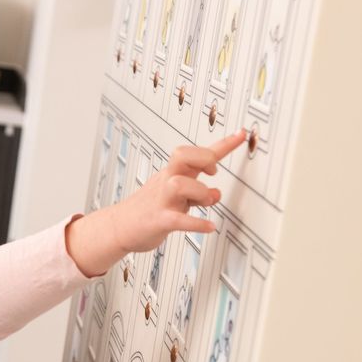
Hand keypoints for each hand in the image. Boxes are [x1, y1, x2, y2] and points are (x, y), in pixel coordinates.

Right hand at [66, 129, 245, 276]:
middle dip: (204, 159)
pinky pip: (178, 220)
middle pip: (182, 155)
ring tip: (206, 203)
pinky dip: (196, 223)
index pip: (199, 153)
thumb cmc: (148, 208)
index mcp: (173, 173)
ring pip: (179, 185)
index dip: (223, 143)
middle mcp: (167, 181)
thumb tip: (217, 192)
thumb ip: (198, 191)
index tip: (241, 134)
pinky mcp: (158, 220)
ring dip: (200, 193)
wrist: (119, 226)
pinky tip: (209, 227)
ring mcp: (161, 200)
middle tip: (212, 173)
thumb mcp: (176, 195)